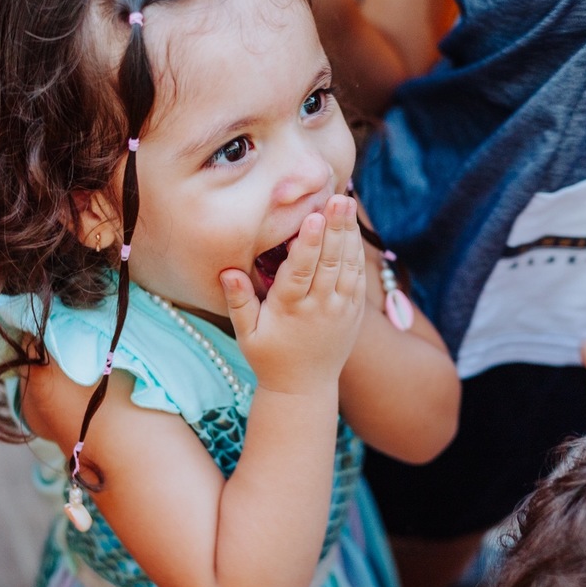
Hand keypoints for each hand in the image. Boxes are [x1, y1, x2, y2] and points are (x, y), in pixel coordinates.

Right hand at [220, 194, 364, 394]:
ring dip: (348, 233)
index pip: (301, 271)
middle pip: (329, 261)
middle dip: (334, 227)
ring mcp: (341, 309)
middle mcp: (320, 308)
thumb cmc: (269, 357)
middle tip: (339, 197)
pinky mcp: (354, 312)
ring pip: (348, 265)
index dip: (308, 243)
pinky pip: (358, 276)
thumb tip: (227, 272)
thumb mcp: (246, 334)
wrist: (304, 388)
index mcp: (291, 310)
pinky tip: (351, 228)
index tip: (313, 217)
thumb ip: (238, 301)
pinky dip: (355, 250)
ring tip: (346, 202)